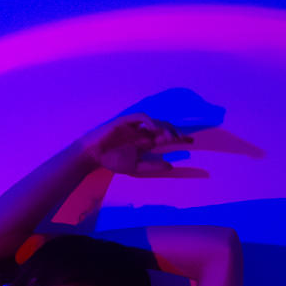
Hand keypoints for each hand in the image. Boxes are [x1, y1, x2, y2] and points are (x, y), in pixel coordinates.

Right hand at [79, 112, 202, 177]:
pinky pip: (139, 117)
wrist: (94, 155)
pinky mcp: (125, 121)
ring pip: (154, 122)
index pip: (165, 138)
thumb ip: (152, 167)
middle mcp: (143, 131)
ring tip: (170, 136)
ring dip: (163, 127)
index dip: (178, 139)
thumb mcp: (136, 168)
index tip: (191, 142)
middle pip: (163, 128)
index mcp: (146, 142)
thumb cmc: (113, 160)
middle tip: (184, 138)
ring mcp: (135, 125)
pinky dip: (148, 121)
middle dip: (175, 131)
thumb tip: (171, 166)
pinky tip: (153, 128)